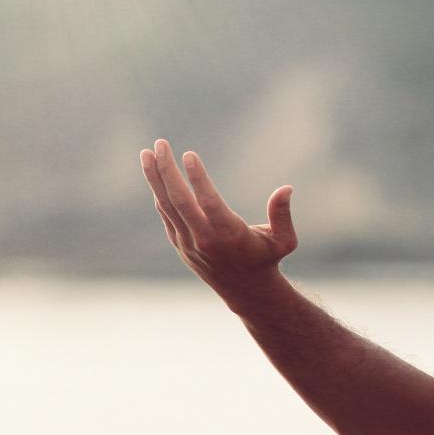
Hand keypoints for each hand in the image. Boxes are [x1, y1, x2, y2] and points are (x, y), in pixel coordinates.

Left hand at [140, 139, 297, 301]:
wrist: (244, 290)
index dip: (198, 178)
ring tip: (146, 153)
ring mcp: (188, 242)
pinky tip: (155, 174)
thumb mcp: (284, 240)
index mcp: (229, 234)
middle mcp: (204, 239)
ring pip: (166, 206)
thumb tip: (286, 188)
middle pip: (179, 200)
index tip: (189, 154)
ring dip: (155, 178)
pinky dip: (159, 193)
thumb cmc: (267, 258)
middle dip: (166, 170)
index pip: (208, 202)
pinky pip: (166, 214)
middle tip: (159, 144)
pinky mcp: (180, 243)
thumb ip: (282, 214)